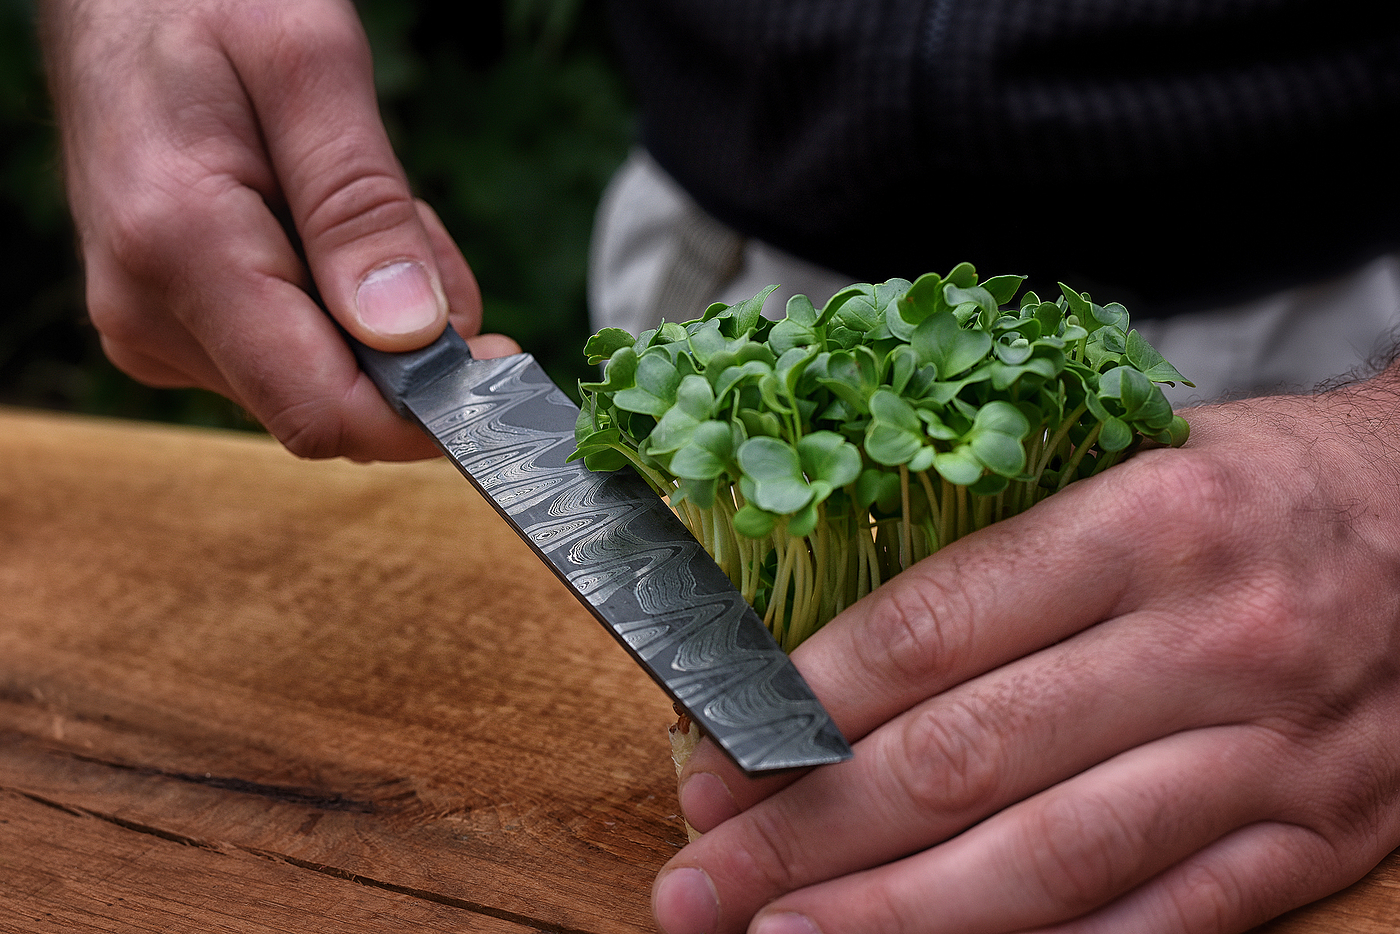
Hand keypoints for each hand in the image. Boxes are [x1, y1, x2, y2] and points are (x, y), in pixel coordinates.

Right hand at [41, 0, 517, 459]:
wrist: (116, 4)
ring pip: (324, 378)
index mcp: (180, 249)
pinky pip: (295, 354)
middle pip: (335, 399)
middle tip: (417, 225)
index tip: (500, 364)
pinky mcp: (175, 330)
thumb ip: (359, 204)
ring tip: (363, 202)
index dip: (427, 414)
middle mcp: (152, 314)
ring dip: (382, 312)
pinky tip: (328, 226)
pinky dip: (344, 305)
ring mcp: (157, 330)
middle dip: (411, 339)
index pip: (321, 409)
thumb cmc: (206, 6)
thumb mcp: (307, 64)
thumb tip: (410, 335)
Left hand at [656, 377, 1399, 933]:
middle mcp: (1209, 640)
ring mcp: (1270, 751)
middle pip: (969, 759)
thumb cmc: (1263, 483)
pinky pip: (1168, 919)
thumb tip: (826, 630)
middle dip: (811, 831)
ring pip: (1053, 860)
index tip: (717, 754)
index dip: (806, 703)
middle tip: (698, 878)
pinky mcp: (1318, 833)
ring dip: (897, 916)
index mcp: (1146, 523)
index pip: (935, 626)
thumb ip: (998, 540)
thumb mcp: (1134, 457)